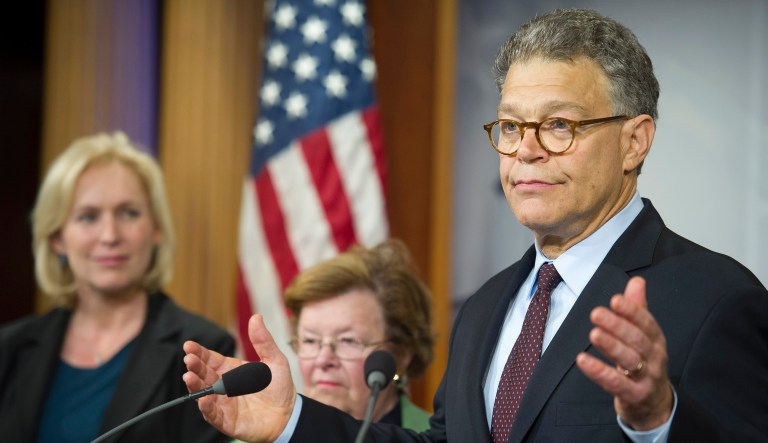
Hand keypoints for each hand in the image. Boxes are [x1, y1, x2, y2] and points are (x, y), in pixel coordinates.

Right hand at [183, 314, 296, 441]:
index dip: (199, 352)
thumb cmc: (279, 387)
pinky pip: (213, 415)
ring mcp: (223, 404)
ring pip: (203, 394)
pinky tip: (204, 399)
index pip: (210, 359)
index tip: (189, 346)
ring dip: (195, 385)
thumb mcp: (274, 360)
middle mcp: (223, 386)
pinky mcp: (227, 421)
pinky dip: (207, 408)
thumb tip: (256, 317)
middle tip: (189, 358)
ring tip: (189, 376)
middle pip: (203, 375)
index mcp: (230, 370)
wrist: (289, 414)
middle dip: (194, 366)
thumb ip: (263, 341)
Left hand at [576, 276, 673, 430]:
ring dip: (611, 346)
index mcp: (656, 340)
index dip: (632, 311)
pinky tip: (583, 360)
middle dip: (618, 325)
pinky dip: (599, 372)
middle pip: (638, 340)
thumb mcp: (644, 336)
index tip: (615, 299)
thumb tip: (637, 281)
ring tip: (594, 333)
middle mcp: (654, 358)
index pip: (647, 323)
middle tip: (596, 313)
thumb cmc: (645, 363)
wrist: (655, 404)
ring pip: (629, 360)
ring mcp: (646, 378)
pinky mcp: (634, 395)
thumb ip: (638, 309)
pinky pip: (616, 383)